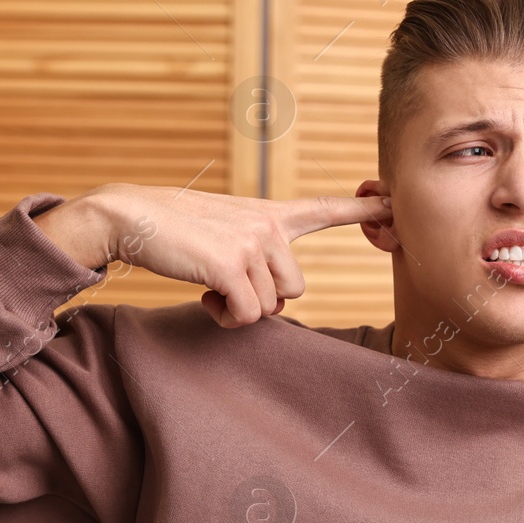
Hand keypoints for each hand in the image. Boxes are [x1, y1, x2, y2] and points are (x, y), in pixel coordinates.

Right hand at [49, 183, 393, 327]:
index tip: (391, 204)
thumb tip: (276, 301)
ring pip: (271, 306)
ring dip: (240, 308)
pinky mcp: (232, 265)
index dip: (361, 210)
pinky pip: (248, 316)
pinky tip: (203, 295)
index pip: (324, 209)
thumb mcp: (226, 231)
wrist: (132, 218)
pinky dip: (225, 317)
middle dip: (262, 298)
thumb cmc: (177, 232)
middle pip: (294, 290)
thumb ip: (259, 254)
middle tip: (226, 285)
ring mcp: (252, 243)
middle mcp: (268, 225)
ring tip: (211, 286)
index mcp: (269, 213)